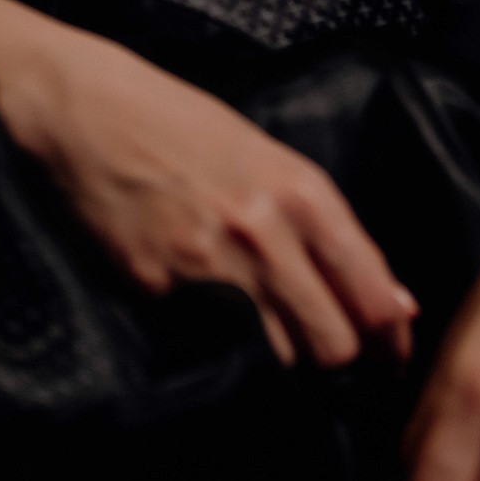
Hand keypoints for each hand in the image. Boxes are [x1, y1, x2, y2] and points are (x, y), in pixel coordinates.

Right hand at [2, 23, 419, 370]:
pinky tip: (209, 327)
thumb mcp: (269, 160)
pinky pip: (206, 345)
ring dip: (285, 365)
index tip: (390, 358)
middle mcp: (262, 231)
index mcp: (301, 192)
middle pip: (332, 345)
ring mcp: (205, 267)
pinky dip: (216, 347)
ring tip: (279, 354)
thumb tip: (392, 300)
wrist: (88, 110)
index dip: (389, 340)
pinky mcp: (153, 291)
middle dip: (340, 364)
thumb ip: (329, 231)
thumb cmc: (182, 127)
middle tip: (337, 370)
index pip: (371, 295)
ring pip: (279, 359)